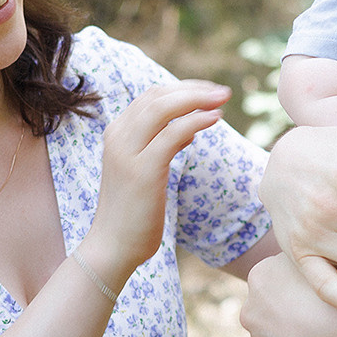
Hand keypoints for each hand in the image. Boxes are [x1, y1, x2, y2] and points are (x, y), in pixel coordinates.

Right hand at [84, 80, 228, 281]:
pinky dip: (196, 121)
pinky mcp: (143, 170)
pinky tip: (214, 120)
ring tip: (223, 100)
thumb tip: (187, 130)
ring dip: (198, 98)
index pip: (151, 96)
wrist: (112, 246)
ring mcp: (128, 151)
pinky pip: (173, 134)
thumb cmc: (133, 213)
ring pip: (164, 108)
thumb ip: (159, 147)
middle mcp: (118, 136)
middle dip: (194, 89)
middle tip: (224, 92)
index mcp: (117, 134)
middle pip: (158, 95)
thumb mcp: (144, 172)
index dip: (182, 89)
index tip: (209, 93)